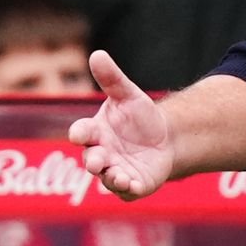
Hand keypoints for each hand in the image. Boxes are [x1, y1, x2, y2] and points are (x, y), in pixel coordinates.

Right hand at [68, 50, 172, 199]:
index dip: (80, 133)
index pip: (82, 133)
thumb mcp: (128, 95)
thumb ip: (112, 79)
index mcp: (96, 132)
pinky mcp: (133, 184)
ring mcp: (115, 171)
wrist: (166, 138)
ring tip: (119, 176)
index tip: (81, 133)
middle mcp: (101, 154)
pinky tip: (134, 185)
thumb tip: (97, 54)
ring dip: (111, 178)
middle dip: (93, 160)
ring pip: (107, 178)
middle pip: (91, 159)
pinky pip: (127, 192)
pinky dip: (128, 190)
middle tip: (97, 160)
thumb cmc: (139, 117)